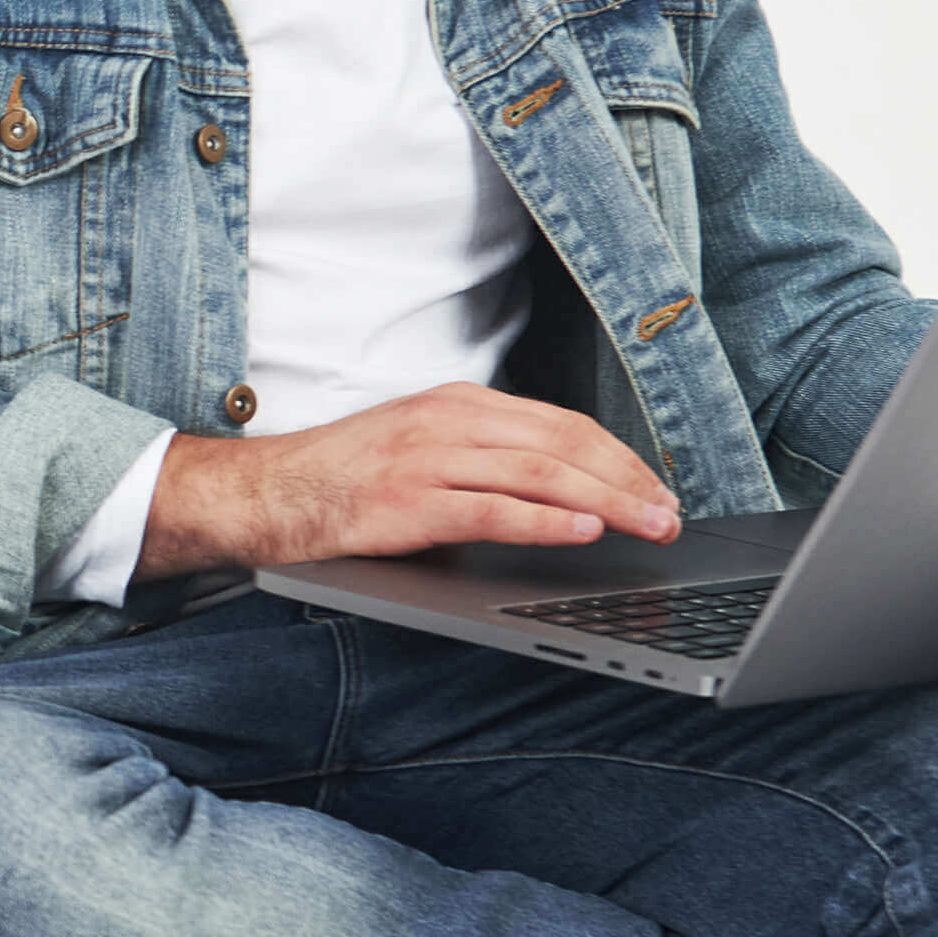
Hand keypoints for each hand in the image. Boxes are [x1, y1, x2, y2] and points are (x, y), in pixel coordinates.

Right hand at [138, 380, 685, 576]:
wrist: (266, 491)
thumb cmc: (344, 477)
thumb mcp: (420, 446)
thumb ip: (481, 456)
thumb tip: (557, 489)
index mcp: (459, 403)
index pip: (561, 424)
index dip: (618, 456)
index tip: (656, 485)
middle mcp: (450, 421)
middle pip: (563, 445)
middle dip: (628, 479)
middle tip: (671, 511)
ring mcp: (430, 459)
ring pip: (541, 475)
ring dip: (607, 502)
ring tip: (649, 524)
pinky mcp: (410, 502)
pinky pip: (493, 510)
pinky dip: (546, 521)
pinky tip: (584, 532)